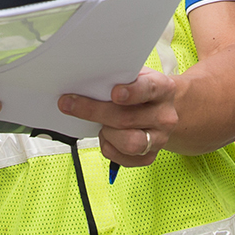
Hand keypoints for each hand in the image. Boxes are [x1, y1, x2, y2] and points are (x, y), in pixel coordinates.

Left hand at [60, 68, 178, 166]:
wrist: (158, 109)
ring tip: (99, 124)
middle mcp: (164, 115)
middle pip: (127, 118)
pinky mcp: (149, 156)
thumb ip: (117, 77)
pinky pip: (123, 158)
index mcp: (163, 89)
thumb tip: (85, 80)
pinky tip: (106, 135)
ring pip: (128, 143)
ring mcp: (159, 138)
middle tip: (69, 104)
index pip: (149, 89)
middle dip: (94, 111)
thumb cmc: (140, 89)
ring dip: (106, 133)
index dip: (132, 92)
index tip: (114, 93)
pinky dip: (108, 147)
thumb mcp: (134, 76)